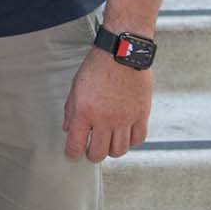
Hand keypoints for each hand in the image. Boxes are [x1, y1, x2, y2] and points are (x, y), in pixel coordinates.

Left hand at [64, 47, 151, 161]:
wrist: (122, 54)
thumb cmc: (97, 67)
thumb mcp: (76, 87)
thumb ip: (71, 111)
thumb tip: (68, 129)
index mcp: (85, 112)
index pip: (76, 143)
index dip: (72, 153)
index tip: (72, 155)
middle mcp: (105, 119)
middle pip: (99, 152)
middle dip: (92, 155)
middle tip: (90, 151)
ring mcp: (125, 119)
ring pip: (119, 150)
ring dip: (111, 151)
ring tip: (108, 145)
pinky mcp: (141, 115)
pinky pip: (137, 139)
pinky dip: (130, 142)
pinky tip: (125, 137)